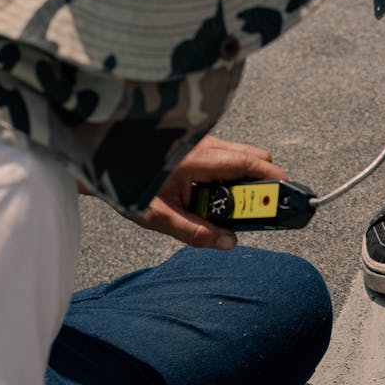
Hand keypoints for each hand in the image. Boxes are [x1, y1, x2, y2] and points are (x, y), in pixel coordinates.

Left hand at [127, 134, 287, 249]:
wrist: (96, 159)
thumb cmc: (124, 183)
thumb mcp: (159, 216)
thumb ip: (196, 232)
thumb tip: (229, 242)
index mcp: (200, 158)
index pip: (250, 163)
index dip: (273, 178)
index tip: (288, 195)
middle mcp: (204, 144)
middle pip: (252, 158)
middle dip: (259, 185)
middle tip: (251, 211)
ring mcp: (200, 142)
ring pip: (238, 158)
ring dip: (239, 183)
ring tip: (216, 207)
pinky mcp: (194, 146)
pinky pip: (222, 159)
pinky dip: (224, 178)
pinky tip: (201, 195)